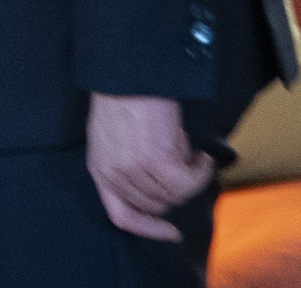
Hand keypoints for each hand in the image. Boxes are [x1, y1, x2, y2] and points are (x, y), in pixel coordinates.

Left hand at [85, 93, 213, 242]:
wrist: (128, 69)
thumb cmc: (122, 95)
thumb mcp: (110, 135)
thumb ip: (124, 163)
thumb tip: (157, 183)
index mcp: (99, 168)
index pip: (121, 215)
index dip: (148, 228)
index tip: (171, 231)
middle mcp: (114, 173)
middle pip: (154, 205)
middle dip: (174, 190)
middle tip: (185, 165)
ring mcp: (135, 169)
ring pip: (174, 195)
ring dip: (189, 177)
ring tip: (191, 153)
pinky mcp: (157, 160)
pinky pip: (188, 182)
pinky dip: (201, 172)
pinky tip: (201, 156)